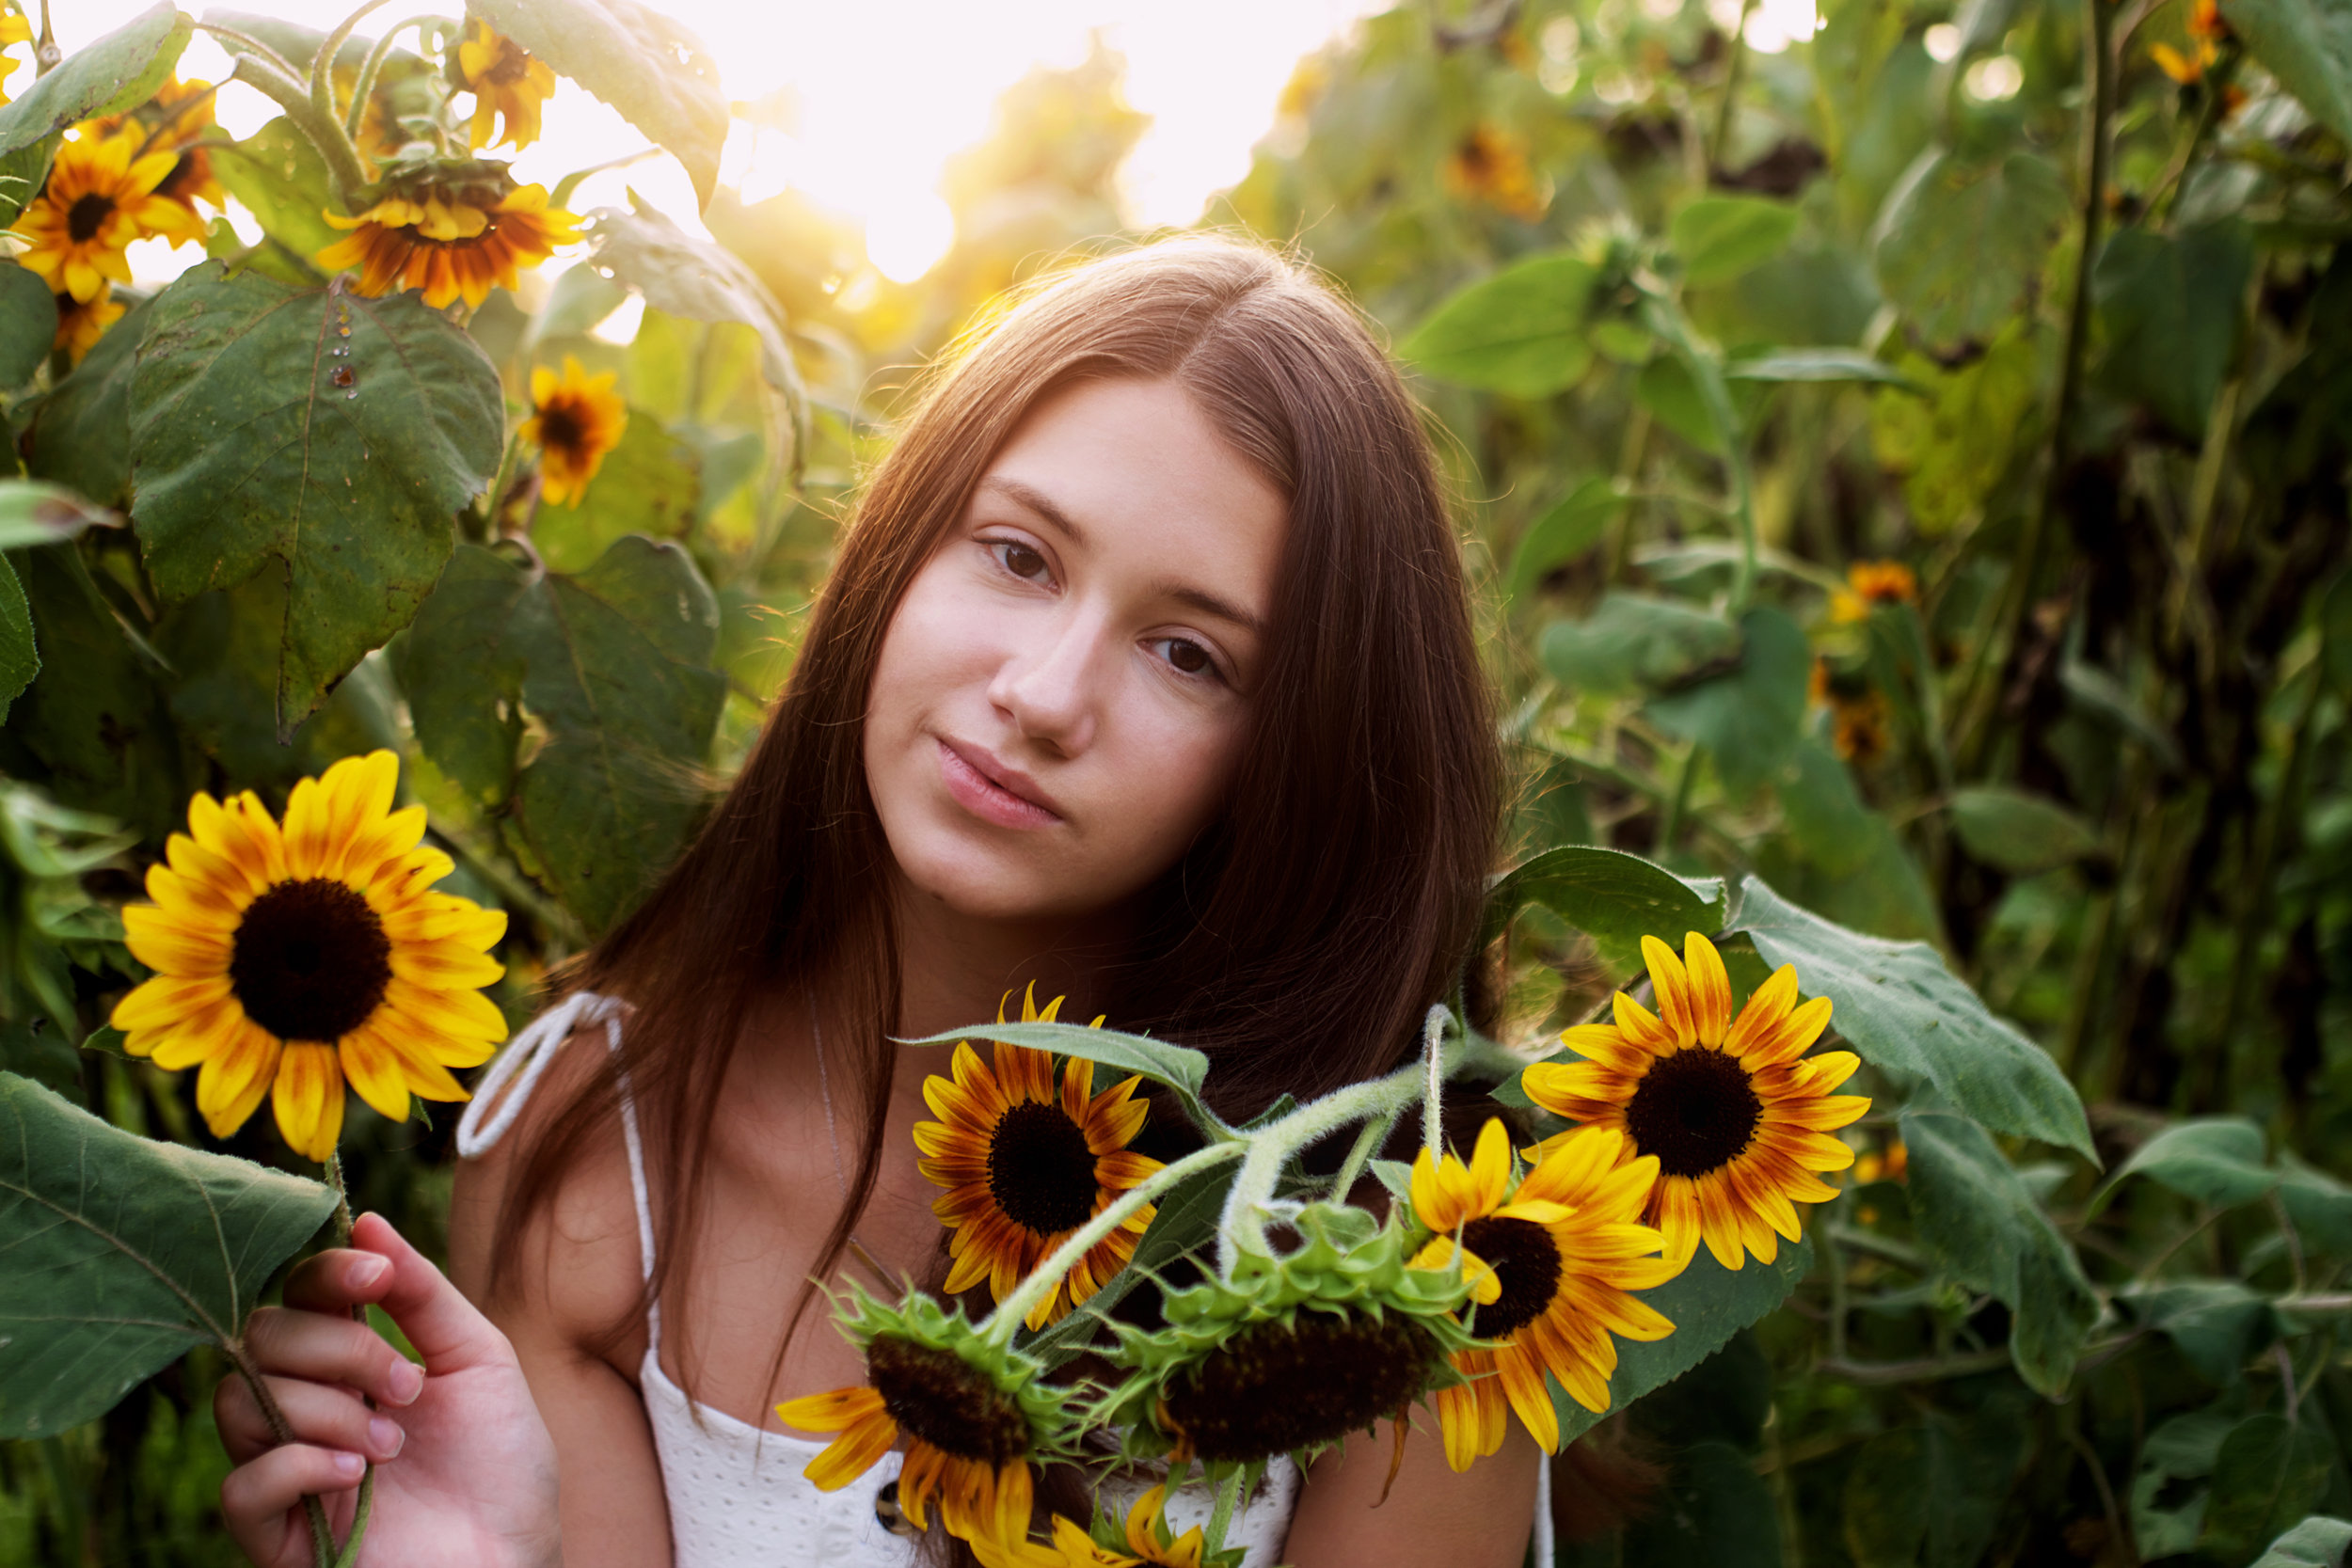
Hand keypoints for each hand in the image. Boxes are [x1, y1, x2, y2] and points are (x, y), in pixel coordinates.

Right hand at [216, 1212, 562, 1567]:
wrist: (515, 1557)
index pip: (299, 1293)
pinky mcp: (277, 1536)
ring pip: (241, 1401)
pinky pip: (240, 1485)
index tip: (376, 1279)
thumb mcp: (479, 1360)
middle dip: (338, 1349)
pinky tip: (355, 1475)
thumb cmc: (502, 1464)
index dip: (327, 1274)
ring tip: (393, 1446)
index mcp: (352, 1359)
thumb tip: (367, 1220)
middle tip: (407, 1386)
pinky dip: (296, 1466)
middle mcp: (309, 1405)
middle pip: (261, 1336)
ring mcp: (287, 1468)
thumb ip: (424, 1293)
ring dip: (327, 1410)